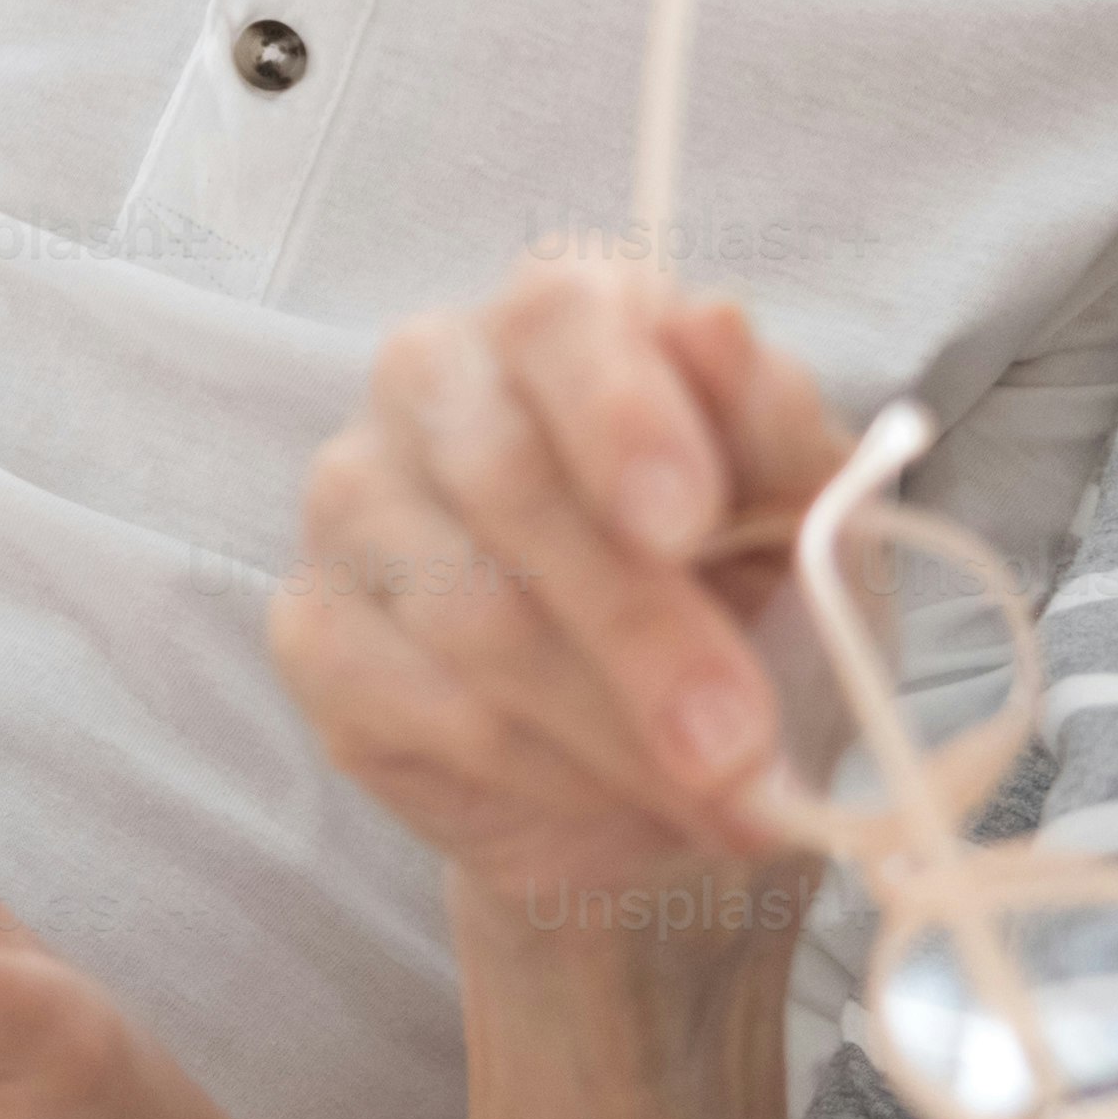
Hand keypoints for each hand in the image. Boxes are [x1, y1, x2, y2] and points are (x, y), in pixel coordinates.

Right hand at [275, 251, 859, 900]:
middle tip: (735, 744)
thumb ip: (773, 429)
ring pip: (467, 613)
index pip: (559, 320)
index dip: (622, 417)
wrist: (672, 768)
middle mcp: (431, 379)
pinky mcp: (312, 630)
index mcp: (559, 321)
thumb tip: (716, 328)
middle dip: (638, 627)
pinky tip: (607, 790)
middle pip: (506, 482)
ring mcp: (353, 502)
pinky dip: (538, 767)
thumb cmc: (746, 603)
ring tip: (715, 798)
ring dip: (607, 723)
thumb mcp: (804, 516)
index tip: (687, 522)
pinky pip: (418, 704)